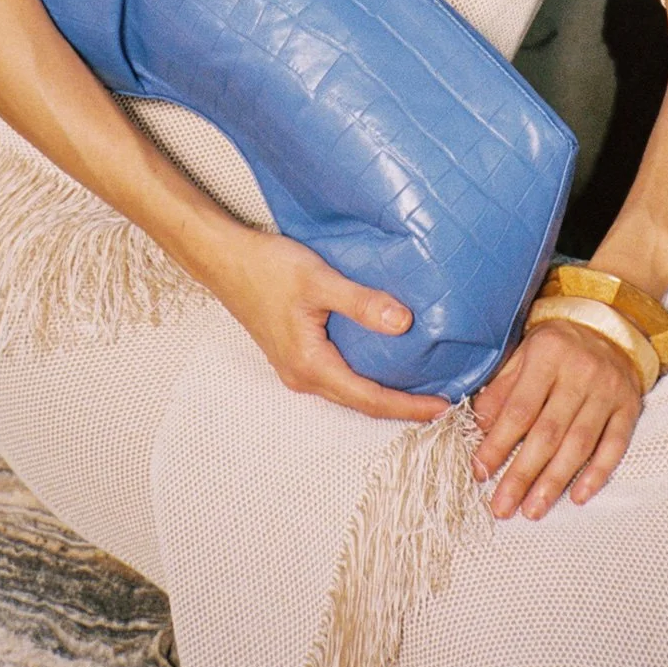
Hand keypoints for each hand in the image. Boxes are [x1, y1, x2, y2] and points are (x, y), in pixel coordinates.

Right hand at [208, 225, 450, 423]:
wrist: (224, 259)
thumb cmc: (267, 268)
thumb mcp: (319, 280)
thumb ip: (361, 303)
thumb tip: (404, 324)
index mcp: (310, 365)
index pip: (369, 398)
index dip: (408, 406)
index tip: (443, 407)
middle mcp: (302, 376)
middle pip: (360, 402)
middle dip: (400, 406)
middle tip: (440, 401)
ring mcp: (295, 367)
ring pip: (347, 390)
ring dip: (382, 392)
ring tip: (418, 384)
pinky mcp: (294, 352)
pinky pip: (337, 375)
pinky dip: (363, 375)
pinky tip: (381, 360)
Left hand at [470, 315, 641, 519]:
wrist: (609, 326)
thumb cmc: (557, 347)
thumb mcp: (523, 356)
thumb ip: (500, 392)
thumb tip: (476, 430)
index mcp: (548, 354)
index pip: (519, 409)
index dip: (497, 444)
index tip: (480, 473)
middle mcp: (581, 371)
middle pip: (548, 433)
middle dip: (522, 474)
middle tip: (502, 507)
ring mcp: (608, 390)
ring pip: (579, 445)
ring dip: (554, 482)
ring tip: (533, 510)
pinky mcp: (630, 406)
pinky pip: (614, 446)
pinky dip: (597, 474)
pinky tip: (578, 497)